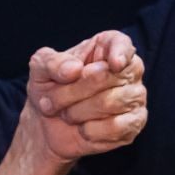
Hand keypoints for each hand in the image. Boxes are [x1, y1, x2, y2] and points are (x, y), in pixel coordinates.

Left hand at [20, 32, 145, 162]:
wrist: (47, 126)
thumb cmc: (49, 89)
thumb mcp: (40, 69)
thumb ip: (52, 63)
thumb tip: (74, 69)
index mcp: (107, 47)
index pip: (122, 44)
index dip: (120, 53)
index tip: (113, 64)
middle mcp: (128, 70)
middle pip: (109, 77)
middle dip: (73, 92)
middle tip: (51, 101)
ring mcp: (134, 97)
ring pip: (111, 103)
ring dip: (78, 112)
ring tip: (66, 114)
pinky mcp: (133, 123)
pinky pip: (116, 127)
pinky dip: (92, 130)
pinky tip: (83, 128)